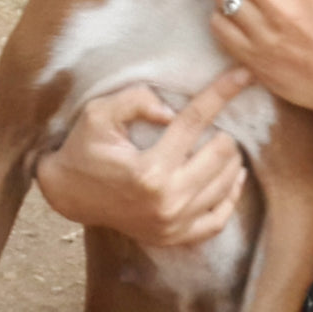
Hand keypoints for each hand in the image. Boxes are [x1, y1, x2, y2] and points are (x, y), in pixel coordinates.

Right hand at [34, 69, 249, 246]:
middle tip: (222, 122)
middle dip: (227, 131)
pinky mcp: (174, 237)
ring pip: (226, 184)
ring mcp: (173, 224)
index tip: (245, 74)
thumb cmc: (84, 149)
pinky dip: (232, 196)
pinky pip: (219, 219)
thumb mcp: (98, 115)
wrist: (67, 194)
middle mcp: (166, 201)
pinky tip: (234, 176)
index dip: (222, 93)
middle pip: (221, 155)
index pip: (195, 122)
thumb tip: (171, 111)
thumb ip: (134, 101)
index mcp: (149, 171)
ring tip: (225, 142)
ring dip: (232, 158)